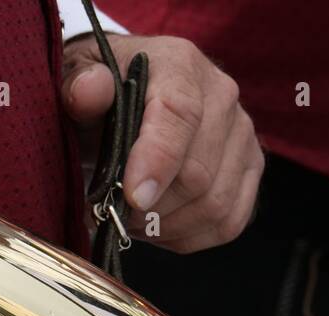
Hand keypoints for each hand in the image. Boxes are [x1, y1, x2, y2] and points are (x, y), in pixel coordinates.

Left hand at [62, 33, 263, 253]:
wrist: (127, 104)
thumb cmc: (103, 100)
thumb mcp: (79, 84)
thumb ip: (81, 87)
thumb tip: (89, 92)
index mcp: (180, 66)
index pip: (180, 115)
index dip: (158, 161)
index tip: (133, 196)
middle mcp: (222, 97)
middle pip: (199, 174)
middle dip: (152, 207)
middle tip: (114, 212)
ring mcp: (242, 137)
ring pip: (215, 205)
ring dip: (166, 226)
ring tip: (132, 220)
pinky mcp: (249, 172)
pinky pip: (227, 224)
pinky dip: (186, 237)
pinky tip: (157, 227)